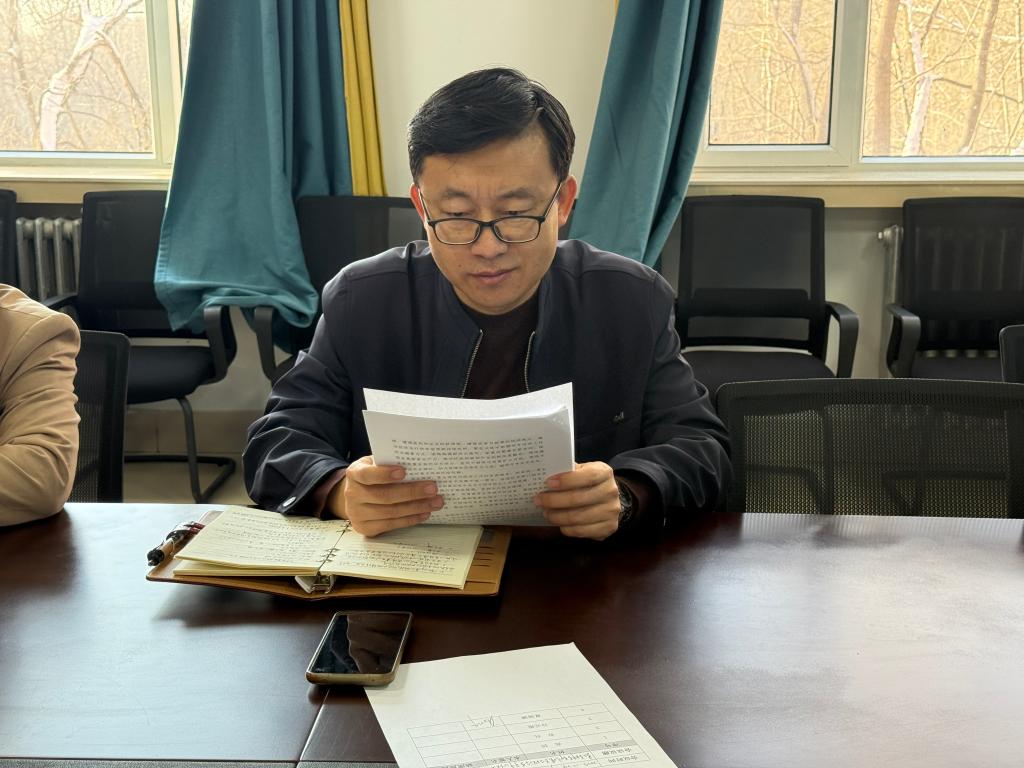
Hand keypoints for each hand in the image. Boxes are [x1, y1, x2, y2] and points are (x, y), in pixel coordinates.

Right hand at [326, 456, 443, 536]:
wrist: (356, 495)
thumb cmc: (373, 475)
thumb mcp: (375, 464)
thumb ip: (390, 462)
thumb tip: (420, 465)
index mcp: (354, 473)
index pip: (367, 474)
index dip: (384, 474)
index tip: (404, 471)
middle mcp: (352, 494)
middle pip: (384, 496)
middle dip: (411, 492)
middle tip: (433, 488)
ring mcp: (357, 514)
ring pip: (390, 512)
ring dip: (416, 507)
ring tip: (435, 502)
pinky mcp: (365, 528)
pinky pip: (391, 525)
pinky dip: (410, 519)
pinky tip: (424, 513)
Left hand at [534, 461, 620, 539]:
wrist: (608, 499)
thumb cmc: (589, 484)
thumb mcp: (583, 471)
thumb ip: (569, 472)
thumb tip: (547, 475)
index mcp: (604, 473)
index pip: (587, 476)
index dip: (566, 480)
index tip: (548, 483)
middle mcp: (610, 492)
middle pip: (578, 498)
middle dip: (554, 501)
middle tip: (539, 500)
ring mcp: (611, 511)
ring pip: (577, 517)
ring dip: (557, 516)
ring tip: (546, 512)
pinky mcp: (608, 527)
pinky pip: (581, 531)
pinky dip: (566, 528)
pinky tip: (559, 523)